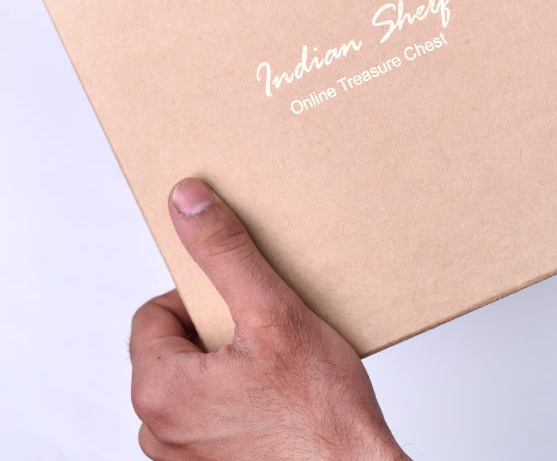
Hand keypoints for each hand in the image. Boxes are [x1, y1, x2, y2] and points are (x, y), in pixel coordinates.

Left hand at [130, 178, 408, 460]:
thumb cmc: (320, 413)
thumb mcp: (274, 313)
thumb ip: (225, 254)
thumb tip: (188, 201)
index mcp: (159, 390)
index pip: (155, 313)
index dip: (202, 296)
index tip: (246, 301)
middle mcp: (158, 431)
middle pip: (176, 348)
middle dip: (219, 331)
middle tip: (269, 333)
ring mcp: (183, 459)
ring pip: (196, 383)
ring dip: (231, 365)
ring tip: (281, 367)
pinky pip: (212, 417)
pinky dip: (241, 398)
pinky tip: (283, 396)